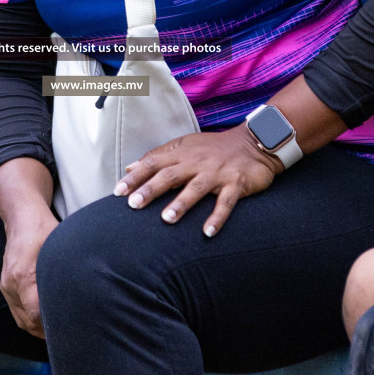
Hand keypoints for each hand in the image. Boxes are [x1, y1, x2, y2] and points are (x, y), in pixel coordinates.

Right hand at [0, 209, 57, 338]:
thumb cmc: (44, 230)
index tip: (70, 329)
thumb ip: (66, 272)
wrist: (21, 218)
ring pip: (21, 320)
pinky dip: (31, 320)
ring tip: (60, 334)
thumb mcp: (60, 248)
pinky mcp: (5, 286)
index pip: (35, 313)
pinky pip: (17, 312)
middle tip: (70, 337)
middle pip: (27, 322)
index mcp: (23, 275)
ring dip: (39, 329)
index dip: (52, 325)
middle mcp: (10, 284)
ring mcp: (5, 286)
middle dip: (48, 333)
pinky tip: (47, 322)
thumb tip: (86, 293)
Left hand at [116, 128, 278, 236]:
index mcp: (183, 152)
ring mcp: (217, 173)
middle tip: (134, 204)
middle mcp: (197, 162)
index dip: (135, 176)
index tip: (118, 191)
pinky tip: (207, 232)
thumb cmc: (215, 148)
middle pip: (170, 175)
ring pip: (196, 188)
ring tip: (167, 219)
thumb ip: (159, 156)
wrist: (255, 142)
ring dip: (182, 203)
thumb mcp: (186, 146)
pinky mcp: (236, 183)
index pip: (154, 162)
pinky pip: (226, 202)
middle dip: (151, 189)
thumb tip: (130, 166)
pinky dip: (217, 217)